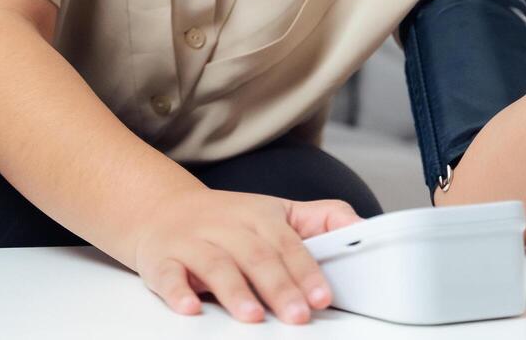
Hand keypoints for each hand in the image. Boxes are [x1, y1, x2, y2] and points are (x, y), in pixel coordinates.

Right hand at [131, 187, 362, 323]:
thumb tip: (363, 227)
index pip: (288, 244)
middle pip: (256, 255)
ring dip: (234, 290)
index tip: (322, 297)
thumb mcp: (276, 212)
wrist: (162, 209)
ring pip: (215, 264)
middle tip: (297, 316)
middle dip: (278, 286)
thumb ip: (321, 218)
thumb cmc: (228, 219)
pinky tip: (189, 307)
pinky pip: (168, 275)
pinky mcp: (162, 259)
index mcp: (259, 216)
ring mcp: (192, 242)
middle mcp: (226, 226)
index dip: (306, 271)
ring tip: (253, 316)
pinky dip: (177, 290)